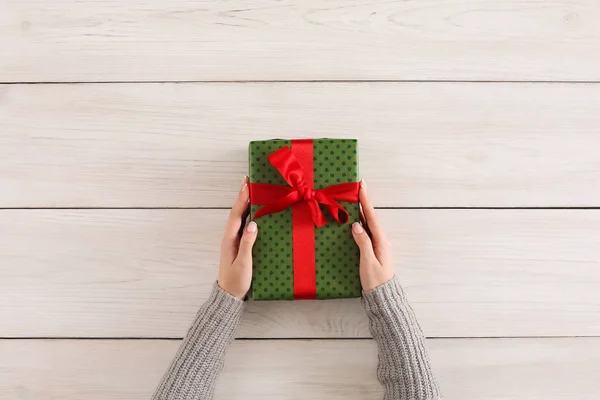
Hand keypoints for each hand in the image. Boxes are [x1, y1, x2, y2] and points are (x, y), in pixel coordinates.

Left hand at [218, 176, 257, 298]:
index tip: (247, 184)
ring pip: (239, 217)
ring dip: (244, 203)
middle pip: (236, 212)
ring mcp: (233, 240)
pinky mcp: (237, 245)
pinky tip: (253, 211)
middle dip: (242, 196)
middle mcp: (230, 237)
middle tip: (248, 180)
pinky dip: (247, 214)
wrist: (229, 295)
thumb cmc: (236, 280)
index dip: (242, 199)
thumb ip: (248, 243)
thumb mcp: (244, 263)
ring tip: (251, 190)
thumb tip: (254, 224)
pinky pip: (242, 225)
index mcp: (230, 239)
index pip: (237, 214)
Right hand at [351, 181, 394, 291]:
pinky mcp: (373, 249)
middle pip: (371, 216)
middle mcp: (381, 239)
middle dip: (364, 201)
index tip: (361, 187)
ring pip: (368, 223)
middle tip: (358, 186)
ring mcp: (377, 244)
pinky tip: (354, 219)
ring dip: (362, 210)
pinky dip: (360, 221)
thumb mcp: (368, 262)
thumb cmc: (375, 281)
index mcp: (381, 241)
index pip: (372, 217)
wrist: (383, 296)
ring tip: (354, 198)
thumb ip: (363, 243)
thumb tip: (356, 225)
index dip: (366, 201)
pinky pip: (366, 231)